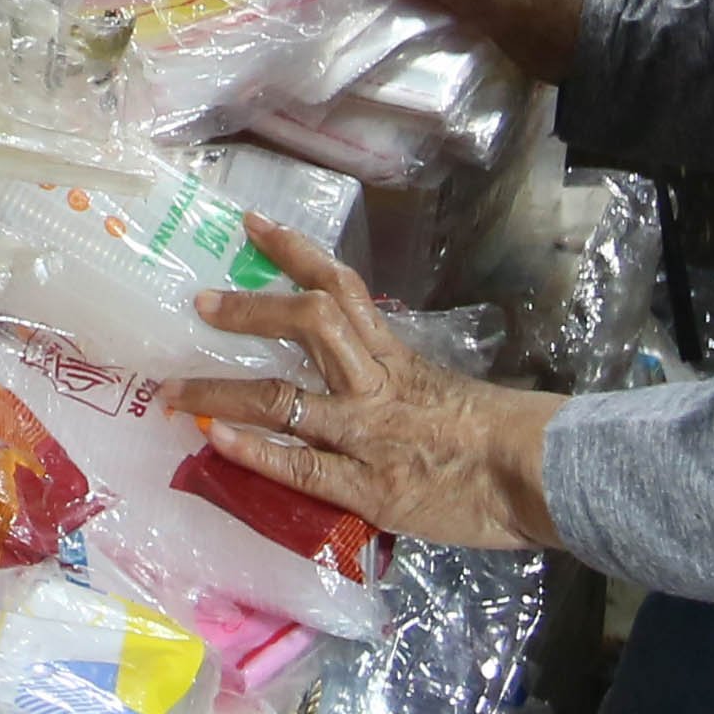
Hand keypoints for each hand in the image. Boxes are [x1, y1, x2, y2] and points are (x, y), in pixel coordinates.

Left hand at [168, 218, 565, 552]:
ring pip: (284, 397)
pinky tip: (213, 439)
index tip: (253, 227)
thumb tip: (366, 386)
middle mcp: (375, 384)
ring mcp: (367, 433)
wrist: (540, 477)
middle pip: (305, 323)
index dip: (293, 253)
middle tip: (201, 304)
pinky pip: (299, 464)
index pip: (340, 288)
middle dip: (249, 310)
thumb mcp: (451, 395)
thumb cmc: (508, 440)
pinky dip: (253, 450)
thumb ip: (405, 387)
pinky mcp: (366, 486)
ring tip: (174, 392)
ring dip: (222, 392)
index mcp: (397, 357)